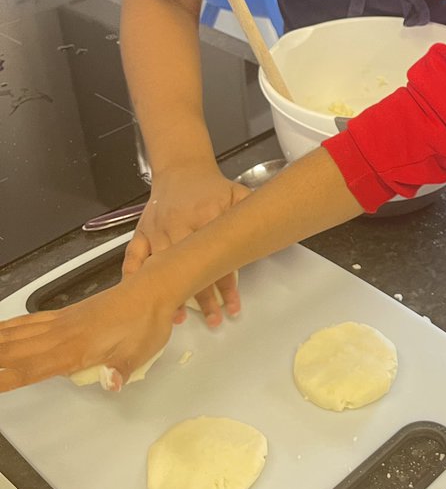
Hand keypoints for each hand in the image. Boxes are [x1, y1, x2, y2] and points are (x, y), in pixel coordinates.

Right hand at [0, 267, 177, 392]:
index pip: (31, 369)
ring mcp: (62, 322)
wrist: (152, 290)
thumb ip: (121, 369)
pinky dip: (11, 327)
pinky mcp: (67, 314)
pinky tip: (3, 330)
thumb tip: (110, 385)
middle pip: (15, 351)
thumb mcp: (141, 350)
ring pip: (18, 335)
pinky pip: (31, 321)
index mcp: (76, 348)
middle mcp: (62, 335)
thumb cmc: (147, 322)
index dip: (5, 378)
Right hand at [122, 161, 249, 325]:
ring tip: (178, 318)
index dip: (226, 285)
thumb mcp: (236, 193)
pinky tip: (140, 297)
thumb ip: (252, 212)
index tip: (232, 306)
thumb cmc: (210, 187)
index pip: (217, 257)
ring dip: (170, 293)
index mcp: (204, 215)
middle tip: (213, 319)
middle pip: (189, 267)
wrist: (181, 169)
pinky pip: (132, 258)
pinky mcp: (141, 231)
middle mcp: (178, 224)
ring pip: (161, 267)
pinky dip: (133, 277)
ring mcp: (156, 230)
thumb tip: (270, 233)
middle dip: (202, 297)